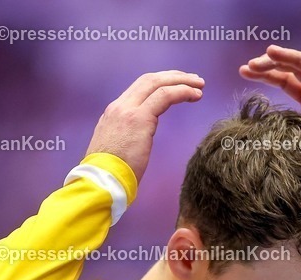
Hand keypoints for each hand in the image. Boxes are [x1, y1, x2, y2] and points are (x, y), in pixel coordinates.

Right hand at [86, 71, 204, 182]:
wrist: (100, 182)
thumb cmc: (110, 176)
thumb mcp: (116, 150)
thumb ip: (127, 138)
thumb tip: (138, 139)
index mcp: (114, 114)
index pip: (139, 89)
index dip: (161, 84)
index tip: (178, 86)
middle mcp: (119, 107)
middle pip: (149, 79)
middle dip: (174, 76)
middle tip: (194, 80)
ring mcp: (127, 110)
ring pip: (157, 83)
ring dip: (182, 81)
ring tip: (200, 85)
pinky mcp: (139, 119)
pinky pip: (165, 96)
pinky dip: (182, 92)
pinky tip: (195, 96)